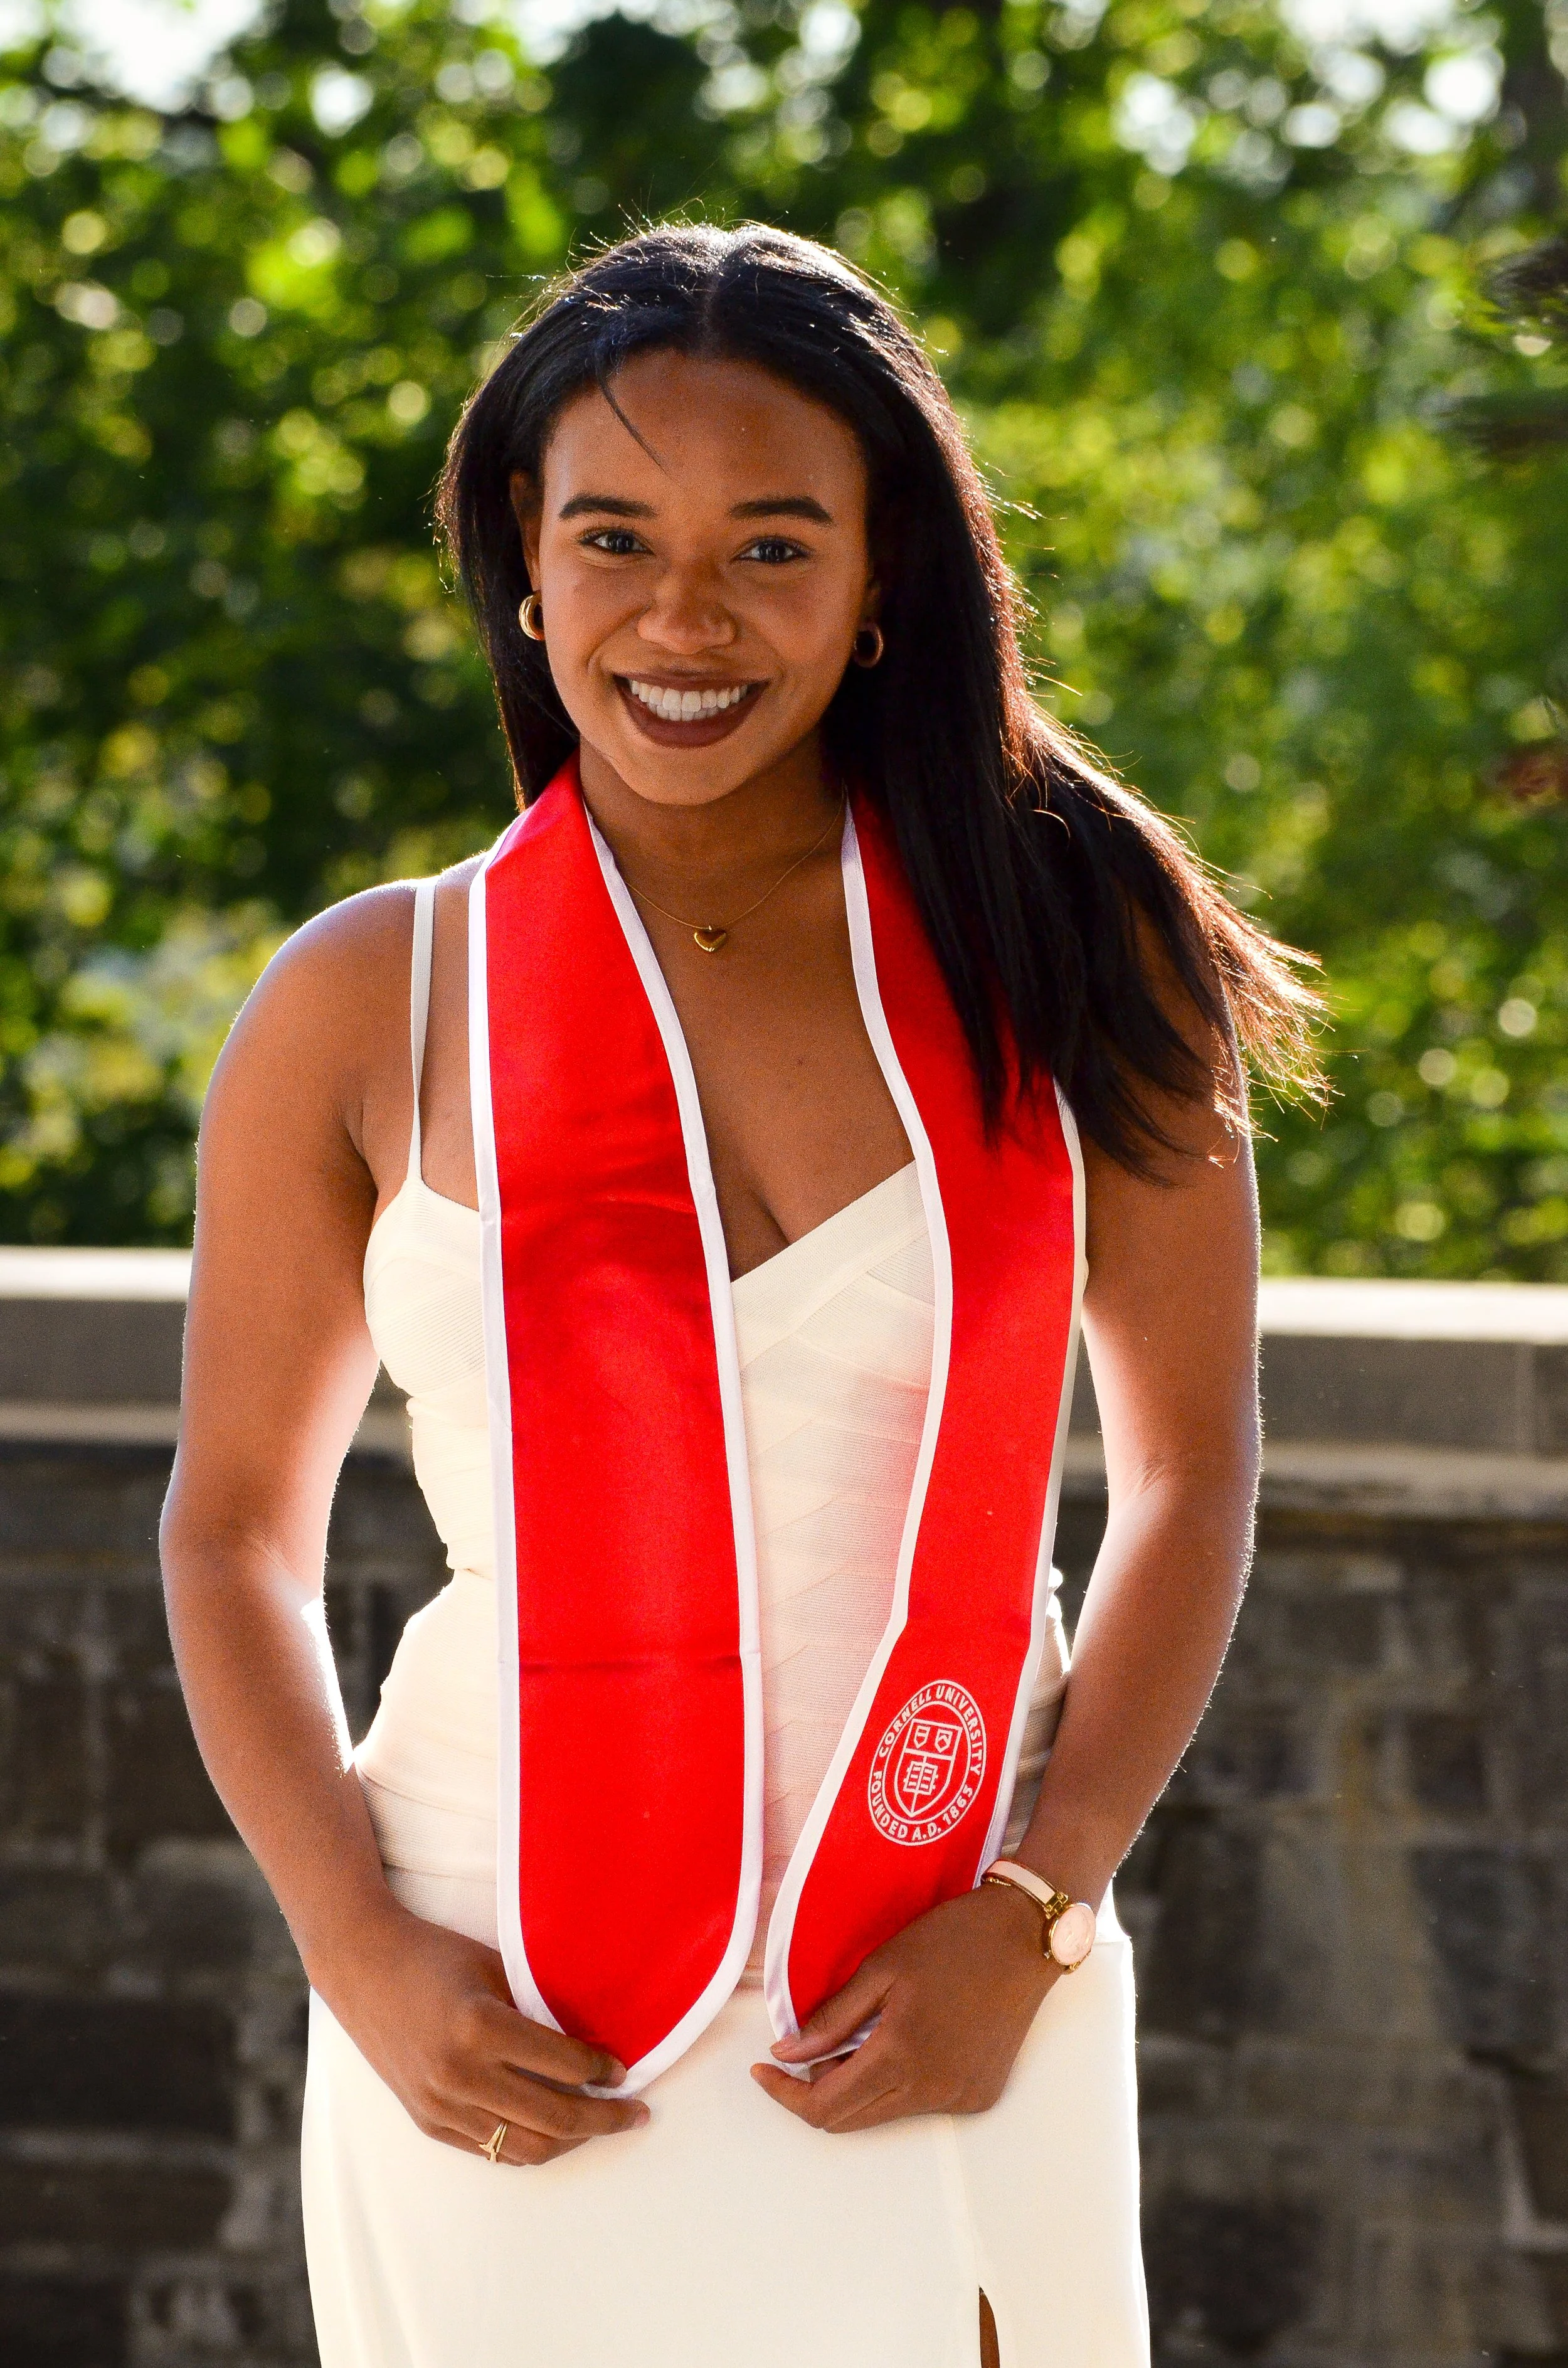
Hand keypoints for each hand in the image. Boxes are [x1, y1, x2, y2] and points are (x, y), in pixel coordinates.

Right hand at [313, 1898, 649, 2164]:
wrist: (362, 1967)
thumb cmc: (434, 1956)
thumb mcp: (494, 1969)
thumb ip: (538, 2007)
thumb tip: (594, 2039)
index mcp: (480, 2027)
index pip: (563, 2065)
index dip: (603, 2070)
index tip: (624, 2069)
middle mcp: (460, 2074)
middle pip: (553, 2119)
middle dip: (604, 2120)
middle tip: (636, 2114)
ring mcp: (440, 2105)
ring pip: (525, 2148)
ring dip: (571, 2142)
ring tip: (600, 2126)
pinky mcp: (427, 2121)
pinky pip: (491, 2150)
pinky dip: (529, 2145)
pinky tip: (555, 2132)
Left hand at [751, 1883, 1057, 2132]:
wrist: (1025, 1936)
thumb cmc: (952, 1940)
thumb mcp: (882, 1967)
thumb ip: (833, 2018)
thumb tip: (786, 2053)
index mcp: (901, 2058)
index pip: (824, 2107)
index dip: (785, 2094)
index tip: (762, 2069)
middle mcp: (932, 2092)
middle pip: (850, 2120)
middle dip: (816, 2090)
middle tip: (807, 2046)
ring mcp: (960, 2098)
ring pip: (884, 2113)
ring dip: (856, 2086)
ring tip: (855, 2037)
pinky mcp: (980, 2094)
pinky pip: (920, 2103)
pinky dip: (895, 2084)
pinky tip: (897, 2042)